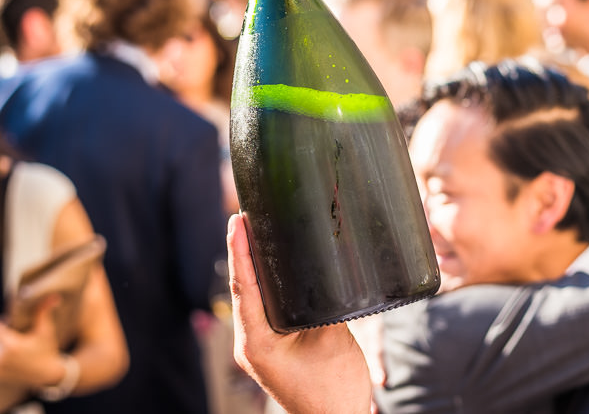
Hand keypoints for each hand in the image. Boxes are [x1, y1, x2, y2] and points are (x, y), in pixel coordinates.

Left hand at [0, 295, 64, 388]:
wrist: (48, 374)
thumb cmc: (48, 349)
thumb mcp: (46, 330)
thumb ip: (43, 311)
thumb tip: (53, 296)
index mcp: (13, 345)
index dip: (2, 322)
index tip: (8, 320)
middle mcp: (2, 358)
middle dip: (3, 332)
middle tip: (9, 329)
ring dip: (2, 342)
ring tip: (11, 339)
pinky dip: (2, 352)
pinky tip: (8, 350)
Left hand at [228, 214, 372, 413]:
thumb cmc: (333, 390)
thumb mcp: (331, 341)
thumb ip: (323, 304)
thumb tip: (323, 270)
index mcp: (257, 342)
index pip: (244, 287)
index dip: (240, 251)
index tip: (237, 221)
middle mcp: (251, 343)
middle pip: (243, 288)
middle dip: (243, 251)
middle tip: (245, 216)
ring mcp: (259, 346)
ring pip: (252, 297)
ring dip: (252, 266)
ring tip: (254, 232)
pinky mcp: (272, 346)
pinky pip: (264, 307)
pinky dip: (266, 283)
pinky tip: (273, 266)